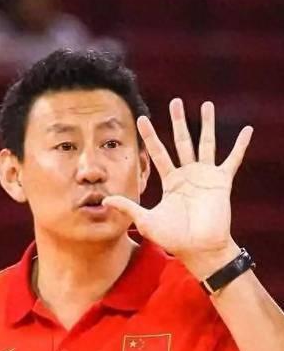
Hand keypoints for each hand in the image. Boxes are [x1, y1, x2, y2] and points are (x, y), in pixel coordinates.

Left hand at [103, 98, 252, 274]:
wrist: (198, 248)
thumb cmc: (173, 238)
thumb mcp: (145, 221)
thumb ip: (127, 207)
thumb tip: (104, 200)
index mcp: (171, 181)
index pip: (158, 153)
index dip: (150, 136)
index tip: (141, 119)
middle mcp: (188, 175)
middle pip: (182, 141)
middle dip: (178, 121)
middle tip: (175, 101)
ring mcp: (205, 176)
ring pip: (206, 144)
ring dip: (206, 124)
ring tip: (206, 104)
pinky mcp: (221, 181)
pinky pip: (232, 159)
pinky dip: (240, 145)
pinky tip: (247, 130)